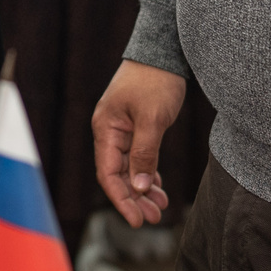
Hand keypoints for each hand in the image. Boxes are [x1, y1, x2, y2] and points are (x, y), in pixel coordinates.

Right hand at [91, 61, 185, 227]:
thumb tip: (139, 187)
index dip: (122, 199)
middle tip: (154, 219)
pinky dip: (148, 173)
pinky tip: (158, 186)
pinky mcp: (136, 126)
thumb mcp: (153, 119)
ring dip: (142, 188)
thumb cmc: (156, 80)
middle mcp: (109, 132)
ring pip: (129, 168)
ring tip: (160, 207)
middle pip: (118, 174)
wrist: (164, 50)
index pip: (108, 174)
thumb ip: (145, 153)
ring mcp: (122, 129)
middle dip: (135, 199)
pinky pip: (138, 157)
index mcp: (106, 129)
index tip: (138, 220)